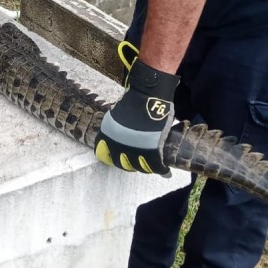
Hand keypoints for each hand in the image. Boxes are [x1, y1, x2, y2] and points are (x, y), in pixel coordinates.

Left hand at [94, 52, 179, 174]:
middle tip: (137, 162)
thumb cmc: (133, 103)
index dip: (111, 158)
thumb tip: (117, 140)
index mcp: (107, 136)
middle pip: (123, 164)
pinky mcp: (152, 150)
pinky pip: (156, 166)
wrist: (148, 96)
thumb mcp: (114, 117)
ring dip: (146, 168)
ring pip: (140, 167)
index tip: (119, 157)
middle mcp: (118, 145)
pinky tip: (165, 172)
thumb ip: (113, 130)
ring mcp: (135, 149)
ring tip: (151, 166)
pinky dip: (161, 170)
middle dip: (130, 164)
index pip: (103, 155)